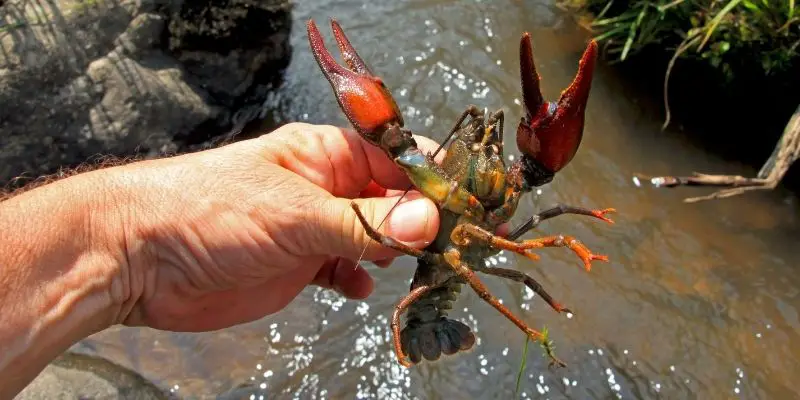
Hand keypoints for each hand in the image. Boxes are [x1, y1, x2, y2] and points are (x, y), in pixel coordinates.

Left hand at [104, 123, 441, 330]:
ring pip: (374, 238)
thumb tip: (429, 221)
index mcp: (326, 154)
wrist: (143, 259)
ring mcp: (313, 227)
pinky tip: (359, 287)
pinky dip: (359, 279)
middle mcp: (326, 187)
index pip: (397, 159)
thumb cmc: (210, 210)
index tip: (470, 205)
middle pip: (392, 202)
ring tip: (413, 268)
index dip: (435, 180)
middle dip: (421, 223)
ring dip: (395, 253)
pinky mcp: (299, 264)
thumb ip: (365, 221)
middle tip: (453, 247)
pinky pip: (345, 268)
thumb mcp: (297, 213)